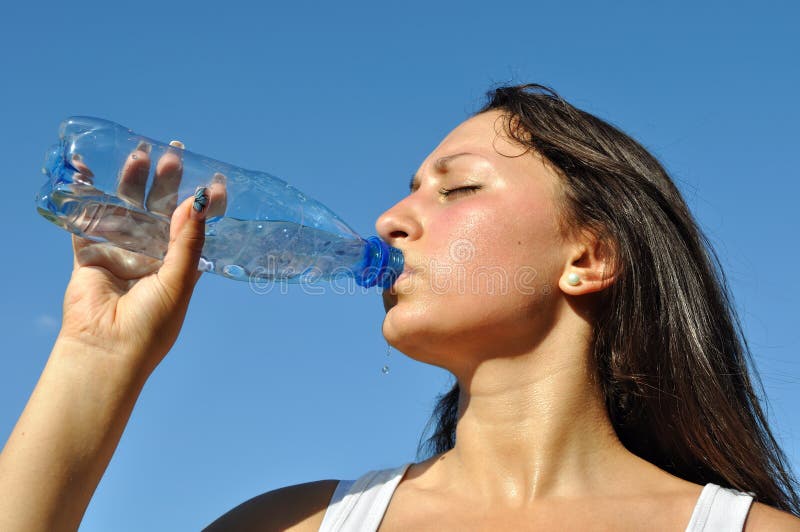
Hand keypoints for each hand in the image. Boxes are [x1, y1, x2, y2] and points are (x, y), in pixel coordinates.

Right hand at [58, 141, 226, 374]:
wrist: (108, 350)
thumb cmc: (152, 324)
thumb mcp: (180, 280)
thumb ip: (188, 240)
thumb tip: (200, 200)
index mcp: (178, 265)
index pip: (194, 226)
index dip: (204, 204)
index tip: (216, 180)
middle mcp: (150, 256)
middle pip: (159, 209)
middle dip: (166, 182)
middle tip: (174, 154)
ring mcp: (120, 252)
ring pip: (126, 208)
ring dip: (131, 181)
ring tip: (139, 155)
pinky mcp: (90, 254)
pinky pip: (86, 220)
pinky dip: (85, 196)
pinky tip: (86, 171)